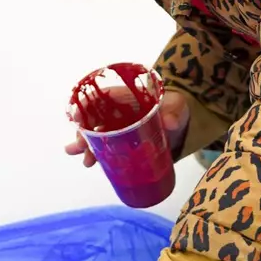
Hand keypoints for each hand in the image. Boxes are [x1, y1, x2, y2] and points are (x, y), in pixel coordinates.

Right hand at [63, 87, 189, 167]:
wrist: (184, 122)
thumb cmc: (175, 106)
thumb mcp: (176, 106)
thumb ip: (174, 112)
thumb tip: (171, 123)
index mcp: (126, 96)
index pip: (99, 99)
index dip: (85, 109)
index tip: (77, 120)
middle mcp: (118, 111)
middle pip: (94, 120)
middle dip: (84, 134)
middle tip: (80, 149)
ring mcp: (120, 127)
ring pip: (97, 135)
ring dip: (88, 147)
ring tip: (86, 162)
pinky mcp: (124, 142)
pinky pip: (107, 146)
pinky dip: (98, 154)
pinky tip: (92, 164)